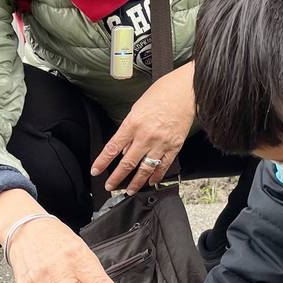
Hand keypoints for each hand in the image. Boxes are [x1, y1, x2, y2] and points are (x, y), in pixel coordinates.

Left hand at [92, 64, 194, 193]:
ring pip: (145, 169)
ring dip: (136, 182)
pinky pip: (163, 166)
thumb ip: (129, 130)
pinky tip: (151, 181)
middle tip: (110, 186)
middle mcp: (145, 136)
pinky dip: (156, 176)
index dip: (102, 162)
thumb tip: (124, 150)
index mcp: (133, 123)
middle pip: (127, 163)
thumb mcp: (137, 108)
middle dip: (117, 178)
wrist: (186, 91)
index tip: (96, 171)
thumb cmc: (161, 94)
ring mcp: (160, 143)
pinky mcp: (174, 146)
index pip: (112, 148)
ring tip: (130, 190)